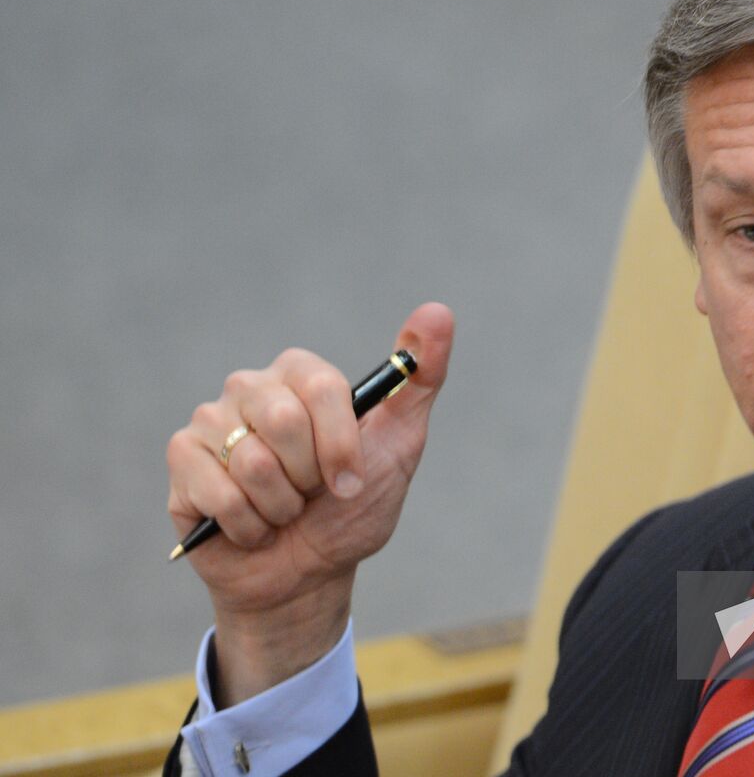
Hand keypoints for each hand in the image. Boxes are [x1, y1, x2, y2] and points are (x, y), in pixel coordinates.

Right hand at [166, 302, 453, 703]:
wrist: (307, 574)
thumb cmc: (352, 506)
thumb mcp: (401, 444)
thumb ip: (421, 377)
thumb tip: (438, 312)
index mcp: (303, 374)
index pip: (323, 387)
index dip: (341, 444)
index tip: (351, 480)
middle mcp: (251, 387)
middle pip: (283, 420)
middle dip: (309, 476)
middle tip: (311, 494)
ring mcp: (210, 421)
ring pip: (251, 462)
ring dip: (280, 507)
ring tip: (282, 510)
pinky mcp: (183, 461)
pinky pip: (219, 493)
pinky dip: (247, 526)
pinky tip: (250, 527)